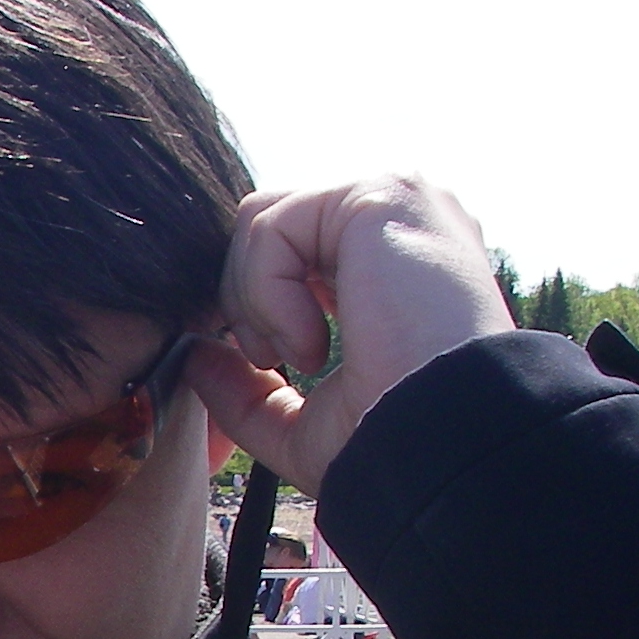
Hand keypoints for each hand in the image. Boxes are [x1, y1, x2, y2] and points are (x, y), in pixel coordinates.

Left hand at [186, 177, 515, 495]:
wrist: (443, 443)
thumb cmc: (392, 443)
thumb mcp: (303, 424)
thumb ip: (246, 391)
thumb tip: (194, 356)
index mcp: (393, 257)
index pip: (291, 247)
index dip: (256, 300)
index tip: (264, 358)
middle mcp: (400, 217)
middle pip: (270, 225)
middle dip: (246, 297)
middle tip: (271, 360)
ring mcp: (396, 198)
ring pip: (264, 220)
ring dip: (253, 298)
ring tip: (297, 356)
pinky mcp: (380, 196)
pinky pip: (274, 227)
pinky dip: (268, 294)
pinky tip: (312, 346)